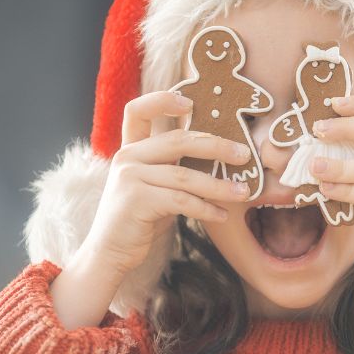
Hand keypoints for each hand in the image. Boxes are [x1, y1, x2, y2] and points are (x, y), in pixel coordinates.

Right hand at [82, 91, 252, 277]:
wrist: (110, 254)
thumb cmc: (138, 222)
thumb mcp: (155, 188)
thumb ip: (173, 169)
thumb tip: (218, 158)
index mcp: (130, 150)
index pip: (137, 110)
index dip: (162, 100)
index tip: (191, 102)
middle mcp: (127, 158)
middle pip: (177, 140)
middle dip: (216, 146)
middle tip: (243, 155)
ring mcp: (130, 177)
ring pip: (184, 175)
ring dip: (218, 185)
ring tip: (243, 192)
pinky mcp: (136, 200)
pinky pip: (181, 199)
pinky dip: (205, 208)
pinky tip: (222, 215)